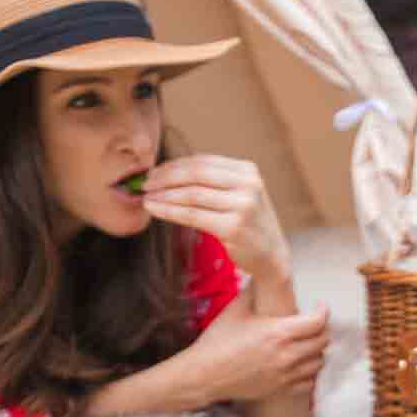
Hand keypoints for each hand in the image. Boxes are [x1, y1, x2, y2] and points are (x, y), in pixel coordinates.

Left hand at [141, 155, 289, 280]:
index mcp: (247, 170)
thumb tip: (169, 172)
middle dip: (165, 177)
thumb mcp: (239, 194)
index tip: (154, 172)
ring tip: (145, 198)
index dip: (174, 165)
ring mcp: (243, 206)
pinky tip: (155, 210)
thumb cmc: (248, 223)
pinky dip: (169, 211)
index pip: (203, 161)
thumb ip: (214, 180)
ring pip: (191, 195)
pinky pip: (192, 216)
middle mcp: (248, 184)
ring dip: (164, 195)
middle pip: (196, 174)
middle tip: (145, 184)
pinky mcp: (233, 227)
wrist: (271, 254)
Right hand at [186, 293, 329, 402]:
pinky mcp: (280, 390)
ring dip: (317, 350)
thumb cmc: (218, 341)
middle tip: (314, 323)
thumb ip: (252, 291)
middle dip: (322, 329)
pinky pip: (308, 383)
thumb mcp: (235, 310)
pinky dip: (309, 372)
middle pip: (323, 341)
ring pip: (319, 362)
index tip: (319, 306)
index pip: (317, 322)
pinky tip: (301, 364)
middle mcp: (287, 355)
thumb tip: (260, 275)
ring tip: (308, 343)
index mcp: (279, 332)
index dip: (323, 311)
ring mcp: (285, 375)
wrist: (204, 375)